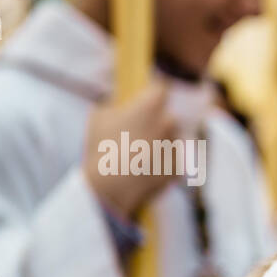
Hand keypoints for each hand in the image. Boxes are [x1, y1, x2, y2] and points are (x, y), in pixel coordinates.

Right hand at [82, 79, 179, 218]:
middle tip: (136, 134)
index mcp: (152, 105)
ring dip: (158, 145)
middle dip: (155, 124)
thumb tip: (121, 104)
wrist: (111, 186)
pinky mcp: (178, 168)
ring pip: (169, 141)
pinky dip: (159, 166)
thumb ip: (114, 105)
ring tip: (134, 157)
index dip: (154, 93)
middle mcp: (170, 122)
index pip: (161, 89)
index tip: (148, 98)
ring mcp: (176, 146)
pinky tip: (140, 171)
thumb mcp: (98, 116)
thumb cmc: (101, 148)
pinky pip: (169, 163)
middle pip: (167, 117)